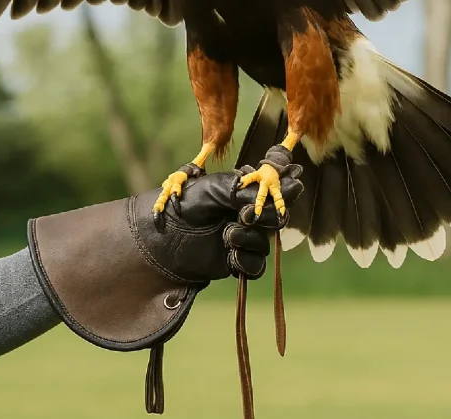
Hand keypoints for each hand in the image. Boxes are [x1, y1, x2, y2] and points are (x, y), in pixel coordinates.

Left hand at [138, 163, 303, 283]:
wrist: (161, 237)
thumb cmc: (185, 205)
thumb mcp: (218, 190)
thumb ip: (251, 193)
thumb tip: (289, 188)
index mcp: (242, 193)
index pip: (274, 191)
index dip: (285, 189)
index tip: (289, 186)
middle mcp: (244, 216)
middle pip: (277, 219)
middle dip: (267, 217)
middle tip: (245, 216)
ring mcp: (240, 239)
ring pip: (266, 244)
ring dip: (251, 240)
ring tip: (228, 236)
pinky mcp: (233, 261)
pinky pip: (255, 266)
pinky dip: (245, 261)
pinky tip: (229, 255)